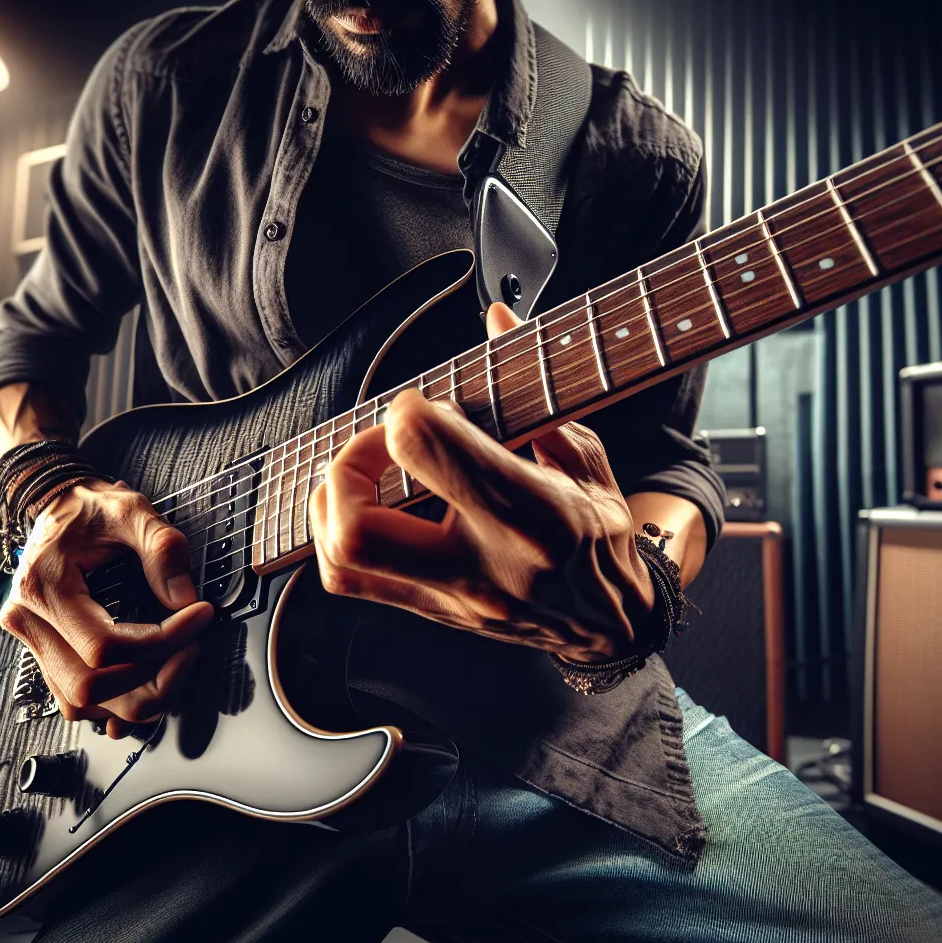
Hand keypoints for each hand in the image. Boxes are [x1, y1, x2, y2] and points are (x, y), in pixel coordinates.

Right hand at [0, 477, 213, 737]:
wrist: (55, 504)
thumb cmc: (88, 507)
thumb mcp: (130, 509)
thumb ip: (162, 547)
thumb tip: (184, 598)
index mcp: (44, 586)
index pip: (105, 646)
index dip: (163, 641)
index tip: (199, 615)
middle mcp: (28, 621)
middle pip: (92, 685)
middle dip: (153, 678)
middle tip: (191, 648)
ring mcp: (31, 641)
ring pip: (83, 702)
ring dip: (138, 695)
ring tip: (176, 663)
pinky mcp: (43, 652)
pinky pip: (74, 699)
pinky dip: (114, 701)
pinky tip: (147, 680)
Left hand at [308, 304, 655, 663]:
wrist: (610, 625)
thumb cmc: (600, 537)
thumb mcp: (586, 457)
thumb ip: (536, 388)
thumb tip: (498, 317)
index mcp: (532, 517)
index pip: (430, 451)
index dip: (410, 412)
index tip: (424, 404)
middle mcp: (484, 566)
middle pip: (359, 528)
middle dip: (348, 467)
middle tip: (376, 444)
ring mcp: (451, 599)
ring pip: (342, 559)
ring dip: (331, 504)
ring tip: (361, 474)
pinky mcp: (432, 613)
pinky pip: (351, 579)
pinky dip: (338, 534)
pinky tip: (363, 505)